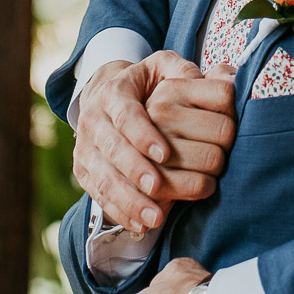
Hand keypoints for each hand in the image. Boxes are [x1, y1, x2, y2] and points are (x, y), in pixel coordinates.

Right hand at [73, 54, 236, 232]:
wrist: (105, 96)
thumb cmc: (145, 84)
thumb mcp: (161, 68)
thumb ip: (183, 71)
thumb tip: (208, 81)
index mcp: (113, 92)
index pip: (125, 114)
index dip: (143, 134)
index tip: (165, 153)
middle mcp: (94, 120)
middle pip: (111, 148)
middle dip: (135, 170)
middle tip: (158, 188)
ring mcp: (85, 148)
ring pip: (103, 177)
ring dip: (128, 199)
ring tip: (154, 217)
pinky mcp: (84, 172)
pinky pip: (99, 195)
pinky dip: (119, 212)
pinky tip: (140, 225)